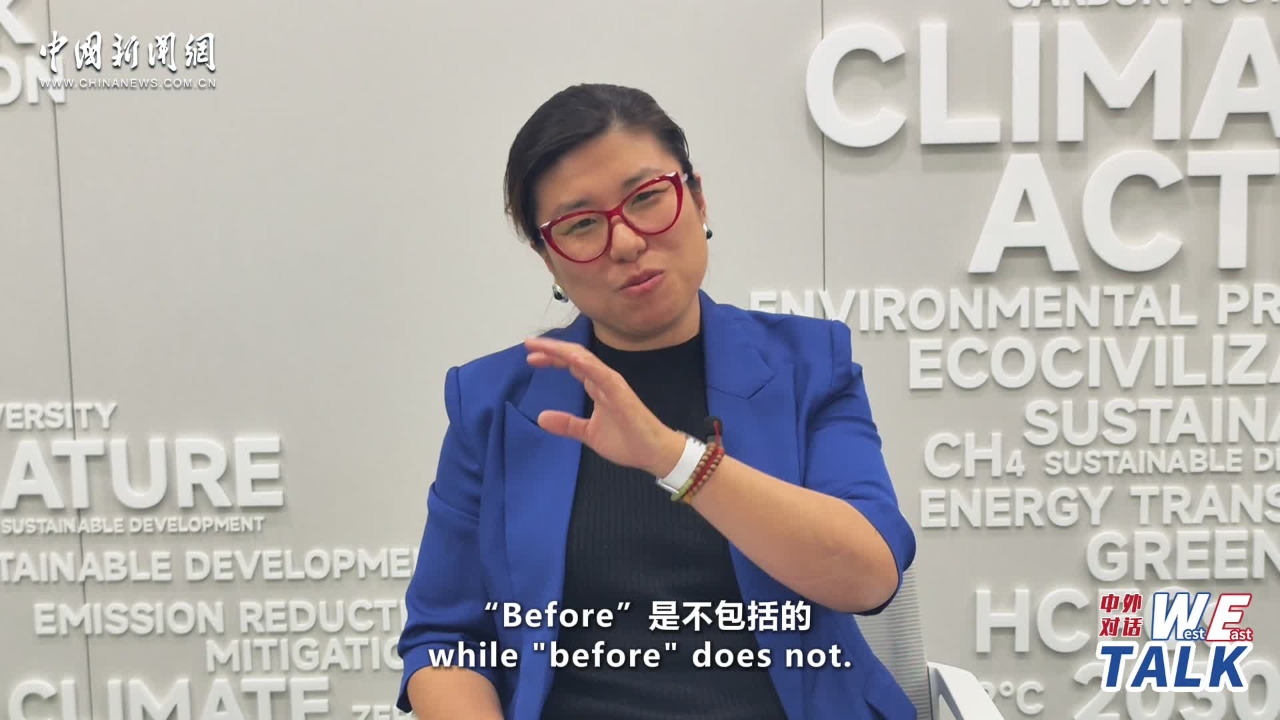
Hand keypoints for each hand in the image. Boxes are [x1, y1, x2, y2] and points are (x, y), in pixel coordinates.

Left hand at [524, 336, 685, 475]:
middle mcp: (603, 379)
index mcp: (597, 386)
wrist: (653, 454)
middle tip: (529, 345)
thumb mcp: (588, 433)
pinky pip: (600, 373)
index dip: (552, 358)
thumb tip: (541, 417)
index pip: (572, 365)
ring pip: (584, 359)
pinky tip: (570, 357)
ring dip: (562, 351)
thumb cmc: (628, 441)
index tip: (531, 358)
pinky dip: (585, 363)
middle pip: (574, 356)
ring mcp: (612, 383)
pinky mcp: (620, 392)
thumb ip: (566, 424)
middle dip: (551, 349)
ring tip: (541, 346)